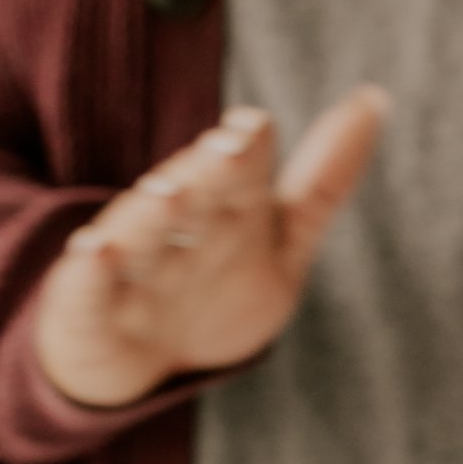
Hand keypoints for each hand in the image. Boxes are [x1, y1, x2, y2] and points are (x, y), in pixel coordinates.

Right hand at [32, 89, 383, 410]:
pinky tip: (93, 251)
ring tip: (169, 191)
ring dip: (153, 212)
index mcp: (223, 206)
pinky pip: (87, 290)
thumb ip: (324, 181)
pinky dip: (90, 272)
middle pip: (196, 194)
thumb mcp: (281, 243)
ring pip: (141, 233)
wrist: (136, 365)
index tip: (255, 128)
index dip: (247, 149)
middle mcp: (174, 225)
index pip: (241, 170)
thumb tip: (375, 98)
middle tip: (231, 147)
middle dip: (211, 170)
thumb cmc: (214, 289)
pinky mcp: (87, 310)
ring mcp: (128, 265)